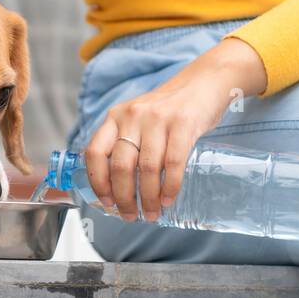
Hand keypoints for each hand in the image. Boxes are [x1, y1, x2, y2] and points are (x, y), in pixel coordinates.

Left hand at [85, 38, 265, 221]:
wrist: (204, 82)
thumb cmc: (169, 109)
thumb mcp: (138, 119)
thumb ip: (125, 143)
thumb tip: (115, 187)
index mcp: (115, 117)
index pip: (95, 153)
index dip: (98, 182)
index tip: (106, 202)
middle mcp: (132, 116)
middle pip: (120, 166)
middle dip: (124, 198)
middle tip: (131, 215)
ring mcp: (158, 119)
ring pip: (147, 168)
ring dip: (149, 198)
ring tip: (153, 213)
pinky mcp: (183, 123)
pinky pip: (173, 163)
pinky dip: (170, 187)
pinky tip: (169, 199)